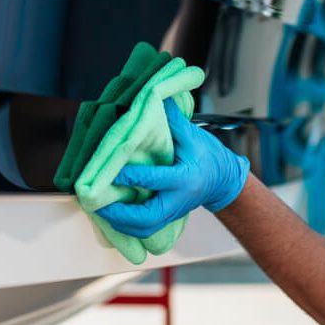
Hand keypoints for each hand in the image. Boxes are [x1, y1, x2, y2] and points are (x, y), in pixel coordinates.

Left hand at [96, 98, 249, 237]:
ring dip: (120, 223)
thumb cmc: (209, 155)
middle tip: (100, 201)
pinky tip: (112, 215)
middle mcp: (178, 199)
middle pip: (147, 217)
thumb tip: (154, 96)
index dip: (132, 176)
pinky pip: (146, 229)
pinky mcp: (169, 218)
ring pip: (144, 228)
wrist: (224, 180)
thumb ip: (172, 120)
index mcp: (185, 178)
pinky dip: (127, 225)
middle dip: (120, 213)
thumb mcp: (193, 135)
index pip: (155, 179)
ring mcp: (174, 212)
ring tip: (100, 211)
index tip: (113, 171)